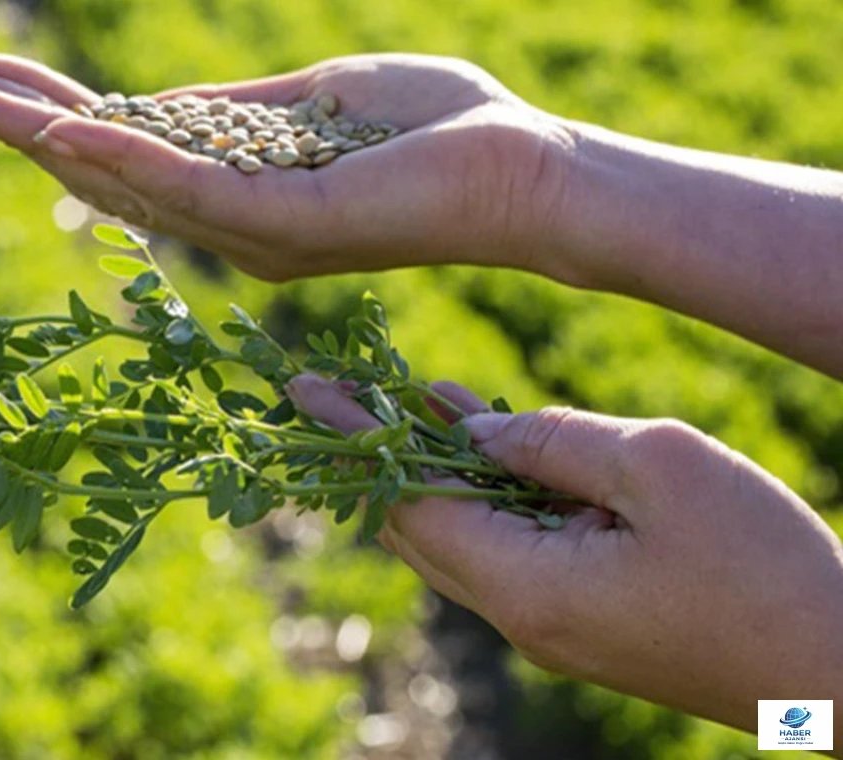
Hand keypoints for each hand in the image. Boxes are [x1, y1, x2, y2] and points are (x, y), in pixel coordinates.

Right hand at [0, 54, 573, 280]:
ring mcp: (252, 231)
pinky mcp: (285, 228)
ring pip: (125, 182)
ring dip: (43, 137)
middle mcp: (229, 223)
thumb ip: (235, 112)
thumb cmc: (435, 129)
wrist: (520, 166)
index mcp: (235, 187)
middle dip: (18, 126)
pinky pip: (187, 191)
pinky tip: (59, 128)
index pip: (122, 146)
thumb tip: (159, 105)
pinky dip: (119, 156)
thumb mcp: (316, 100)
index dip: (50, 110)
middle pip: (103, 171)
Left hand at [285, 373, 842, 734]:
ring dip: (433, 466)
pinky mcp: (583, 619)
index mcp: (524, 583)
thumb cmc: (764, 567)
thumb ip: (553, 443)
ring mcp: (550, 624)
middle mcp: (519, 615)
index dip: (354, 438)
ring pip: (463, 533)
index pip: (406, 501)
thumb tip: (478, 434)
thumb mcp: (660, 470)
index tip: (304, 391)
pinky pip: (510, 545)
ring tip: (403, 397)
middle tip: (336, 391)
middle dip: (374, 454)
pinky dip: (486, 490)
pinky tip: (481, 437)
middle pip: (417, 525)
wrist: (836, 671)